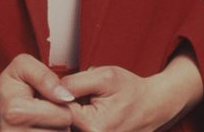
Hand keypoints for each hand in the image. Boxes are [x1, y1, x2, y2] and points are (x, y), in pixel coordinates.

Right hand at [0, 53, 77, 130]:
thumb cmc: (7, 86)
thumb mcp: (22, 66)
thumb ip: (46, 77)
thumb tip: (66, 97)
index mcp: (16, 112)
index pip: (65, 116)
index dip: (62, 105)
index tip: (47, 99)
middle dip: (58, 119)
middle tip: (43, 110)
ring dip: (54, 129)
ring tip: (40, 119)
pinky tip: (38, 127)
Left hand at [60, 48, 203, 131]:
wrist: (153, 106)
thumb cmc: (131, 90)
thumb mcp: (104, 76)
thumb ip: (74, 82)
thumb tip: (51, 90)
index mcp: (93, 127)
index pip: (58, 111)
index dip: (55, 96)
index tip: (59, 87)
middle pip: (61, 121)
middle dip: (62, 105)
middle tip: (75, 94)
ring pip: (67, 126)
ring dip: (70, 113)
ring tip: (87, 102)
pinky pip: (77, 128)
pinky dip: (77, 120)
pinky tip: (90, 110)